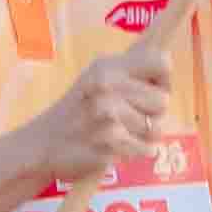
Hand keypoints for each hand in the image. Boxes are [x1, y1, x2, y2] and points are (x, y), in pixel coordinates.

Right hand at [31, 30, 181, 190]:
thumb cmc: (77, 110)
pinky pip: (147, 150)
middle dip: (151, 113)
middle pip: (163, 101)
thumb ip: (130, 70)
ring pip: (157, 128)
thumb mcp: (96, 77)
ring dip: (144, 136)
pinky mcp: (110, 145)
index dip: (162, 79)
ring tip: (120, 133)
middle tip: (127, 117)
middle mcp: (108, 88)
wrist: (42, 144)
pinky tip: (117, 147)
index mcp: (107, 67)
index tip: (151, 88)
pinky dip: (137, 152)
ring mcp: (108, 117)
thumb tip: (168, 58)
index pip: (161, 63)